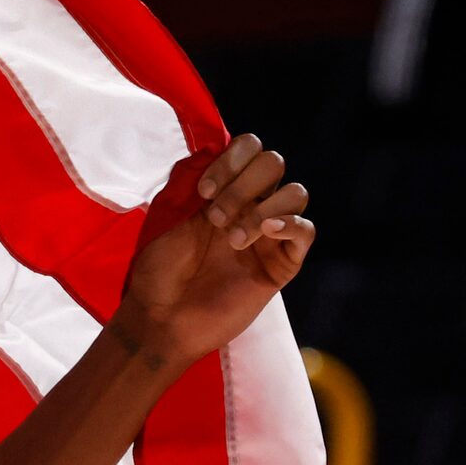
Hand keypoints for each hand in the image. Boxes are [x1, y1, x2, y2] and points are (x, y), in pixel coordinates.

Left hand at [114, 135, 314, 368]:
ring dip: (262, 207)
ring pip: (296, 193)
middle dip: (243, 184)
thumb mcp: (169, 212)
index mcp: (224, 189)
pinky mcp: (282, 265)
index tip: (202, 192)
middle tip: (214, 218)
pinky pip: (306, 231)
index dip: (231, 160)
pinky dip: (289, 223)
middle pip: (274, 163)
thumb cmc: (159, 269)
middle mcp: (251, 205)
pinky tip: (262, 233)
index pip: (250, 148)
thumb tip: (216, 146)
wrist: (163, 317)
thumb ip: (193, 177)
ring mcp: (269, 235)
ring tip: (232, 238)